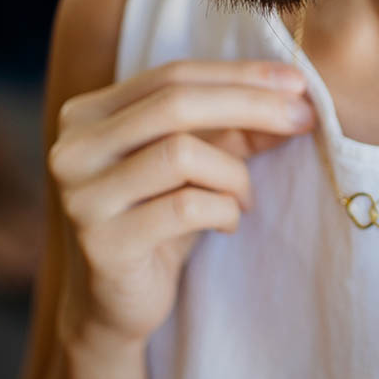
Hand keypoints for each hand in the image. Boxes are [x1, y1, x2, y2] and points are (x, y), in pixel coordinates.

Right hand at [48, 60, 315, 349]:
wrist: (118, 304)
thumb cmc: (162, 222)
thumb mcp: (202, 166)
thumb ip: (237, 129)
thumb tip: (295, 96)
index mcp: (90, 115)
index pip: (174, 75)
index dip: (241, 74)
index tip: (298, 82)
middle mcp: (75, 148)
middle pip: (175, 103)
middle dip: (252, 105)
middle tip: (304, 119)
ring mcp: (83, 196)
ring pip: (181, 154)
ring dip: (235, 174)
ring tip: (244, 198)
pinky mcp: (103, 243)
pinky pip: (186, 208)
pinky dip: (225, 211)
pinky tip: (228, 224)